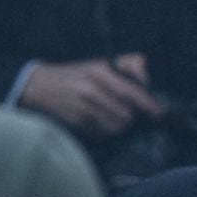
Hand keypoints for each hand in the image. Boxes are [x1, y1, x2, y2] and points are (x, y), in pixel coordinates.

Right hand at [18, 55, 163, 139]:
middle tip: (132, 115)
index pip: (130, 91)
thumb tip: (147, 80)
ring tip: (117, 119)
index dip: (147, 104)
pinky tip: (101, 123)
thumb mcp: (101, 63)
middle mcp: (91, 90)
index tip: (158, 113)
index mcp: (100, 72)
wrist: (38, 85)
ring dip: (119, 126)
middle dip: (132, 117)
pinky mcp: (74, 122)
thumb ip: (129, 65)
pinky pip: (99, 133)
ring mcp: (81, 108)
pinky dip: (105, 131)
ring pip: (114, 127)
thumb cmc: (76, 74)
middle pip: (125, 114)